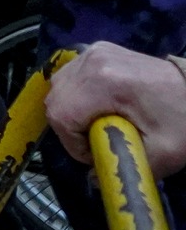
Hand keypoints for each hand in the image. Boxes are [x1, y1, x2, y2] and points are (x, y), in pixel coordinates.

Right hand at [47, 41, 185, 177]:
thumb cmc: (181, 119)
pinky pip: (70, 76)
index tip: (96, 152)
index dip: (72, 141)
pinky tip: (97, 104)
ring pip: (58, 86)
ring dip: (70, 110)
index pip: (62, 115)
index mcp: (105, 83)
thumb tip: (94, 179)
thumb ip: (126, 170)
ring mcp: (93, 52)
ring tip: (96, 123)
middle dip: (69, 128)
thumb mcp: (163, 154)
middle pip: (55, 99)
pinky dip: (76, 94)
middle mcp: (92, 62)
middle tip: (95, 140)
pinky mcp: (96, 50)